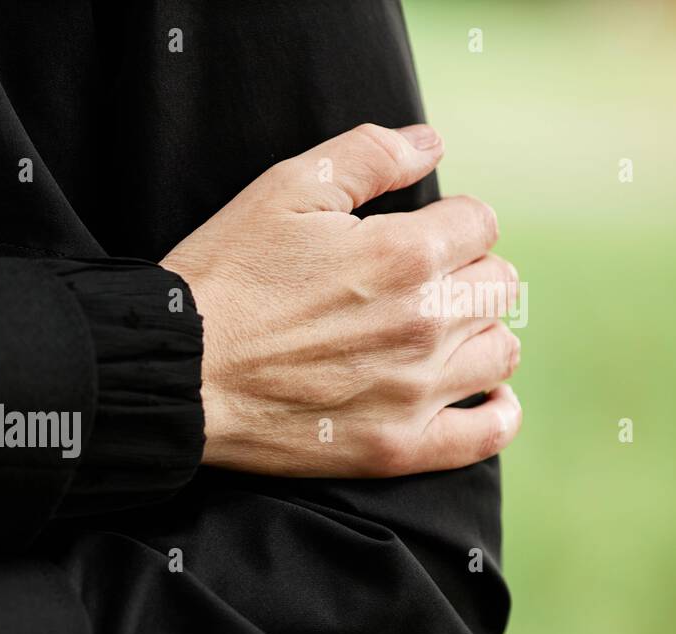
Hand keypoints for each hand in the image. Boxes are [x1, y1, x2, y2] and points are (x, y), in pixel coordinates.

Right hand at [162, 123, 521, 477]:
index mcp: (405, 253)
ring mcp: (414, 391)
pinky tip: (483, 398)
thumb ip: (368, 155)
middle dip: (464, 273)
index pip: (479, 222)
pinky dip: (495, 415)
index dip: (445, 220)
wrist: (175, 371)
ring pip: (500, 351)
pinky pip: (485, 434)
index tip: (410, 235)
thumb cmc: (223, 277)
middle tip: (413, 285)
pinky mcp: (394, 447)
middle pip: (497, 284)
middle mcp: (424, 323)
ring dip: (478, 334)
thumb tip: (431, 143)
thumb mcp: (284, 190)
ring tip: (437, 334)